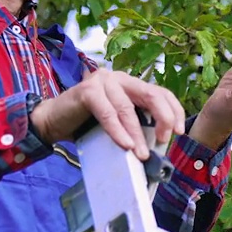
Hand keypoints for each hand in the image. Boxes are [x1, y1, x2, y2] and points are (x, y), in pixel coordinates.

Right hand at [30, 69, 184, 159]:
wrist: (52, 121)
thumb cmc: (87, 124)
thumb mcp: (119, 123)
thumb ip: (136, 124)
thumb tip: (159, 144)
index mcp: (131, 84)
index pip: (161, 93)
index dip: (174, 111)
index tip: (179, 132)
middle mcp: (119, 78)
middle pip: (151, 95)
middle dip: (163, 118)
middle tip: (164, 140)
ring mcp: (102, 81)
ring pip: (128, 108)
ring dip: (136, 134)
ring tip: (141, 154)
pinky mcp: (87, 90)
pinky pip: (108, 113)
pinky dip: (117, 131)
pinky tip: (124, 145)